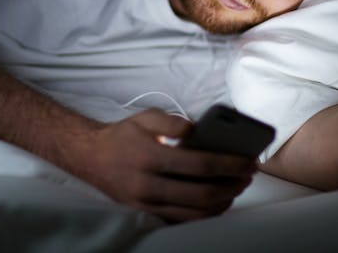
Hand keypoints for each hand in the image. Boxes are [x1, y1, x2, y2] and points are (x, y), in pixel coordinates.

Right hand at [66, 109, 256, 221]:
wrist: (90, 157)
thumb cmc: (123, 136)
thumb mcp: (146, 117)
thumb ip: (174, 121)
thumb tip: (201, 131)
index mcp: (151, 157)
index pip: (201, 164)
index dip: (229, 165)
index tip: (248, 162)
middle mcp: (149, 185)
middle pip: (203, 194)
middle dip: (232, 186)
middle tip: (248, 176)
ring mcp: (147, 204)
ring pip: (195, 213)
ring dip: (223, 202)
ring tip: (236, 187)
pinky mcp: (146, 214)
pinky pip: (183, 220)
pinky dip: (205, 213)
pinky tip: (217, 201)